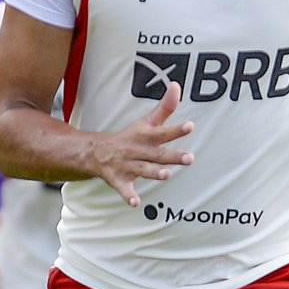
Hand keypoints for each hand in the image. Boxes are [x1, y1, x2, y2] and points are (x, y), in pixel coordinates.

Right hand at [85, 83, 193, 205]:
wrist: (97, 152)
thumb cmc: (130, 137)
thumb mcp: (147, 121)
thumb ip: (165, 107)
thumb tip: (177, 86)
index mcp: (145, 136)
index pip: (163, 132)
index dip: (176, 130)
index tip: (190, 126)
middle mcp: (138, 150)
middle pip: (158, 154)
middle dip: (173, 156)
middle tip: (190, 158)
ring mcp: (128, 165)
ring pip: (143, 170)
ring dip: (153, 173)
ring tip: (166, 175)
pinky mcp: (119, 180)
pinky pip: (124, 189)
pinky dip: (128, 196)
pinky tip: (135, 203)